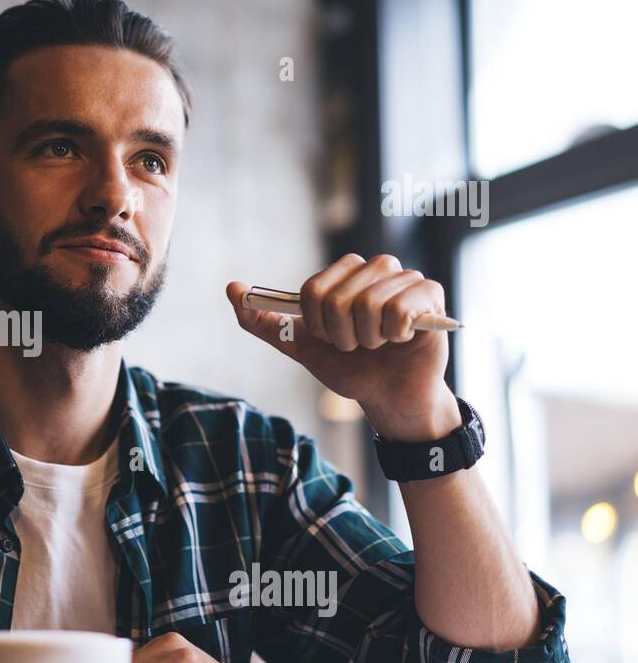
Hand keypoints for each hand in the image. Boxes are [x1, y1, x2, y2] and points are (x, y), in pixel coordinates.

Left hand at [226, 254, 461, 441]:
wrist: (388, 395)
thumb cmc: (348, 367)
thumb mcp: (299, 346)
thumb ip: (263, 321)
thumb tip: (232, 289)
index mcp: (342, 274)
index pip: (312, 290)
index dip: (316, 324)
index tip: (329, 338)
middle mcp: (374, 267)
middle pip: (338, 297)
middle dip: (341, 335)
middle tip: (356, 344)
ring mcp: (404, 277)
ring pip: (368, 303)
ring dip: (368, 337)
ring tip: (379, 344)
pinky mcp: (430, 293)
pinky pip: (400, 307)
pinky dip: (393, 333)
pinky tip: (401, 338)